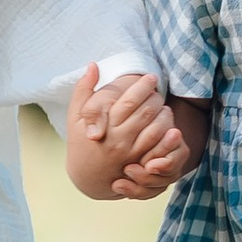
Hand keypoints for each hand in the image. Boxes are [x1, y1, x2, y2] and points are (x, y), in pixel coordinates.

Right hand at [64, 64, 189, 201]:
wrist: (86, 176)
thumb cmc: (80, 142)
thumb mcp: (74, 116)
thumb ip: (83, 89)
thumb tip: (92, 65)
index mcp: (104, 125)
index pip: (131, 100)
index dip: (144, 86)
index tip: (151, 77)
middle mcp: (119, 140)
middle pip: (148, 112)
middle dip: (156, 98)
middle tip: (157, 91)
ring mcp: (132, 154)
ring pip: (158, 128)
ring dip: (164, 114)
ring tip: (162, 105)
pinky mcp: (140, 163)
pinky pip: (160, 146)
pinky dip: (166, 133)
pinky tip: (165, 123)